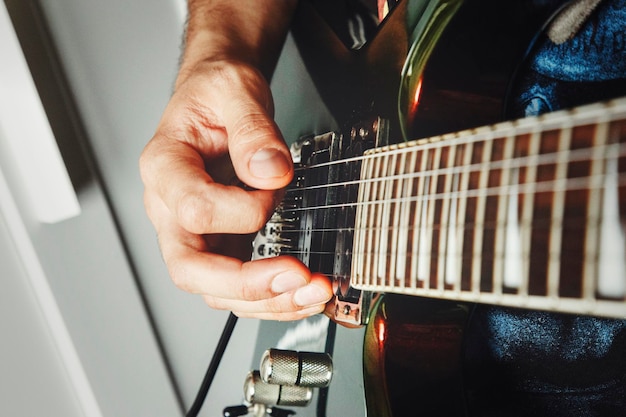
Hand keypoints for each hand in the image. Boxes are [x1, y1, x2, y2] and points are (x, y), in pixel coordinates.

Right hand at [140, 60, 332, 319]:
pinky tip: (303, 292)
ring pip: (216, 290)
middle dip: (247, 284)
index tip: (275, 187)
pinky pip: (239, 284)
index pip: (193, 210)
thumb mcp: (234, 90)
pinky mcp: (220, 242)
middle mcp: (170, 207)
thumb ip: (252, 129)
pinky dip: (273, 295)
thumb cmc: (216, 92)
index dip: (242, 208)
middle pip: (190, 269)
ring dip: (267, 299)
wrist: (217, 97)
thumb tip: (270, 173)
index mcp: (165, 167)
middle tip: (296, 279)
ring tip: (313, 292)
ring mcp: (193, 232)